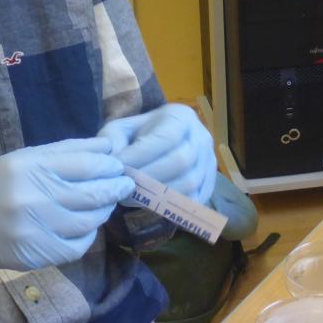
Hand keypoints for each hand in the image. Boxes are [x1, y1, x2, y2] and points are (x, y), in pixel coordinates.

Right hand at [0, 139, 130, 273]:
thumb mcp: (18, 160)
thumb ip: (64, 152)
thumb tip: (107, 147)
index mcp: (27, 166)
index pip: (85, 163)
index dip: (109, 165)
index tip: (119, 166)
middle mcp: (32, 196)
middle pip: (93, 193)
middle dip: (116, 187)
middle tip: (126, 184)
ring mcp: (35, 228)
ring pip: (89, 220)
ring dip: (104, 211)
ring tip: (107, 203)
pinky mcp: (37, 254)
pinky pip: (79, 245)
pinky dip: (88, 235)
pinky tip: (86, 226)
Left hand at [99, 103, 216, 203]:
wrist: (162, 143)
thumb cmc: (139, 135)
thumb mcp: (120, 129)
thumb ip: (112, 140)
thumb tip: (114, 161)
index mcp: (182, 118)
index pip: (167, 137)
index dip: (142, 154)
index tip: (118, 167)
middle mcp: (202, 139)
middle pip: (181, 162)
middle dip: (149, 177)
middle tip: (124, 185)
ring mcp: (209, 163)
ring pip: (190, 183)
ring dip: (159, 193)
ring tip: (133, 196)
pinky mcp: (209, 185)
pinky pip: (194, 199)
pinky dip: (172, 204)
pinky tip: (149, 202)